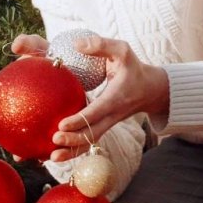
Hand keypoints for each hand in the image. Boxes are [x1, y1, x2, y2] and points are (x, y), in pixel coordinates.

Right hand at [0, 34, 49, 155]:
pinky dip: (24, 152)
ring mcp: (25, 119)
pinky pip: (30, 146)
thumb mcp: (47, 51)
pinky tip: (21, 156)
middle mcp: (15, 102)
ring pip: (7, 129)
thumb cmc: (58, 64)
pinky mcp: (38, 136)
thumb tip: (15, 45)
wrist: (78, 81)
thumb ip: (32, 44)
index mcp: (13, 82)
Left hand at [47, 35, 167, 162]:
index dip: (80, 119)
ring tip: (52, 157)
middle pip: (93, 133)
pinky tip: (54, 154)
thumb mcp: (122, 50)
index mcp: (116, 97)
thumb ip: (101, 45)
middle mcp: (112, 115)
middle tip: (54, 141)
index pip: (97, 112)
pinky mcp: (103, 127)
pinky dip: (73, 150)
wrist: (150, 89)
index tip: (62, 124)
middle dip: (74, 140)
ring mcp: (108, 124)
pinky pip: (88, 141)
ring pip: (90, 142)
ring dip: (72, 152)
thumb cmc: (133, 67)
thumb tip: (77, 44)